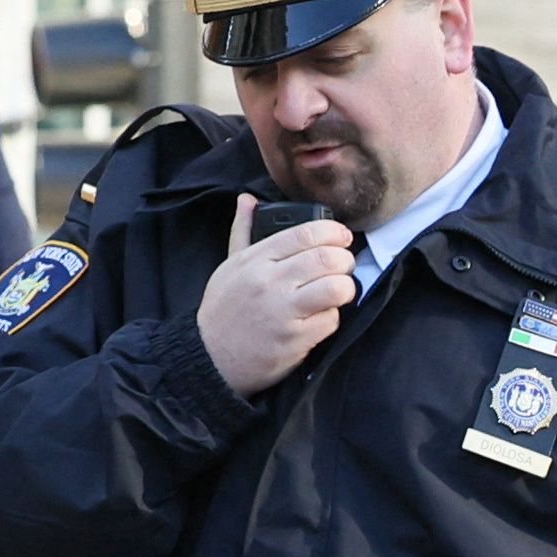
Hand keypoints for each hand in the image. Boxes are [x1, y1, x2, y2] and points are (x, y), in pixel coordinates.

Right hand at [198, 195, 360, 394]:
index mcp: (255, 260)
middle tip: (344, 266)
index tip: (341, 237)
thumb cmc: (223, 310)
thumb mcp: (229, 266)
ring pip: (335, 288)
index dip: (333, 232)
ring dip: (346, 288)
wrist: (210, 357)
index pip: (305, 233)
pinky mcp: (294, 339)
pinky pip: (331, 320)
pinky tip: (321, 317)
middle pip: (326, 258)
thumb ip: (243, 231)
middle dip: (345, 260)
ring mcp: (282, 312)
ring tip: (339, 291)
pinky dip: (333, 318)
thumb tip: (248, 200)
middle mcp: (269, 282)